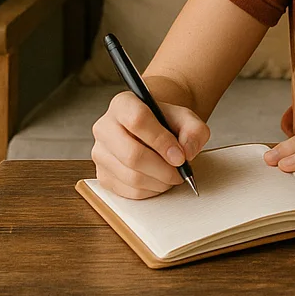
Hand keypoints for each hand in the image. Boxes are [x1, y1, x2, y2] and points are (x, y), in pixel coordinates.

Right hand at [91, 91, 210, 198]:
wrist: (153, 128)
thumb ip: (194, 130)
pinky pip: (127, 191)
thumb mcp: (186, 117)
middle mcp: (105, 127)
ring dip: (159, 182)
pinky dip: (150, 191)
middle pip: (132, 155)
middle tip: (180, 171)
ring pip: (130, 177)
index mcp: (123, 104)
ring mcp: (100, 153)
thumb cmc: (166, 121)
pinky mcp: (102, 176)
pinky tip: (159, 181)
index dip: (161, 141)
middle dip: (163, 169)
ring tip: (172, 175)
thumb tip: (187, 152)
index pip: (138, 121)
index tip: (180, 156)